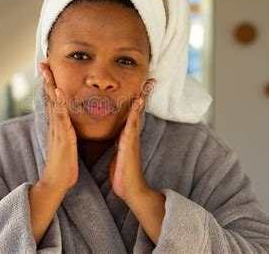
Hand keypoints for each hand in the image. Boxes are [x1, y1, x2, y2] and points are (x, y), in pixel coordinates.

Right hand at [38, 62, 78, 192]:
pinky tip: (59, 92)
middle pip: (49, 97)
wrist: (56, 183)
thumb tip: (66, 126)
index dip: (50, 84)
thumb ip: (64, 133)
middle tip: (42, 61)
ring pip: (53, 103)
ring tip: (47, 69)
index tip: (48, 69)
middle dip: (46, 79)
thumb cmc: (62, 166)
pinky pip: (61, 118)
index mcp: (56, 126)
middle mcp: (54, 125)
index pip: (52, 100)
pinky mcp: (62, 137)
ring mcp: (57, 130)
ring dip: (50, 85)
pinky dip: (60, 103)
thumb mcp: (64, 145)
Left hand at [109, 78, 155, 203]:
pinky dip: (136, 111)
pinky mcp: (130, 144)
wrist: (131, 190)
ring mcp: (132, 138)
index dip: (137, 98)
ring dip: (143, 97)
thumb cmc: (123, 173)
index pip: (133, 113)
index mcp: (128, 135)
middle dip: (145, 93)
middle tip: (151, 78)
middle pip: (139, 109)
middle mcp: (132, 134)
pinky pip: (132, 124)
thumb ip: (119, 142)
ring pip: (138, 113)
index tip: (142, 85)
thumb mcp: (119, 153)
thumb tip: (117, 136)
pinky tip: (138, 101)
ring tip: (148, 83)